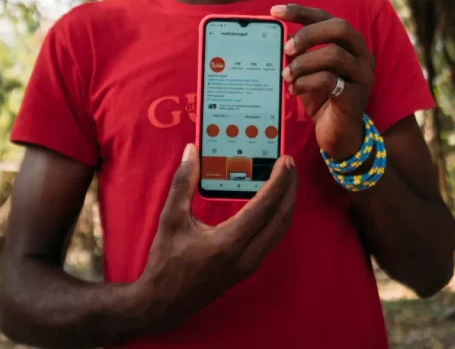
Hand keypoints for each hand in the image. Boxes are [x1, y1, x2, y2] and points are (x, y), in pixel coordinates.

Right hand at [135, 144, 297, 332]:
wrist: (164, 302)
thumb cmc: (166, 262)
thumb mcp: (170, 219)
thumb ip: (183, 183)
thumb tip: (191, 151)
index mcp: (229, 242)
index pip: (264, 207)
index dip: (278, 181)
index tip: (284, 160)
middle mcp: (246, 255)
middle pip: (281, 218)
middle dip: (290, 188)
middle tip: (289, 163)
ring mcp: (250, 264)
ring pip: (280, 229)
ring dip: (286, 202)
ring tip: (285, 178)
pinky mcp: (248, 267)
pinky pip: (272, 237)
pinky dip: (277, 216)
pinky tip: (271, 201)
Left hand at [270, 4, 374, 159]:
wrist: (339, 135)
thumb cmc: (323, 99)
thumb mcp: (309, 71)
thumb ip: (300, 53)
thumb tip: (280, 37)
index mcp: (350, 44)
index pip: (327, 17)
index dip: (301, 11)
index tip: (275, 11)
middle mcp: (362, 56)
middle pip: (340, 27)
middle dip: (308, 34)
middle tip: (286, 49)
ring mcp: (362, 76)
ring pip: (334, 54)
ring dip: (303, 63)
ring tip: (287, 76)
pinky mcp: (354, 97)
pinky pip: (329, 80)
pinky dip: (305, 82)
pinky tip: (294, 90)